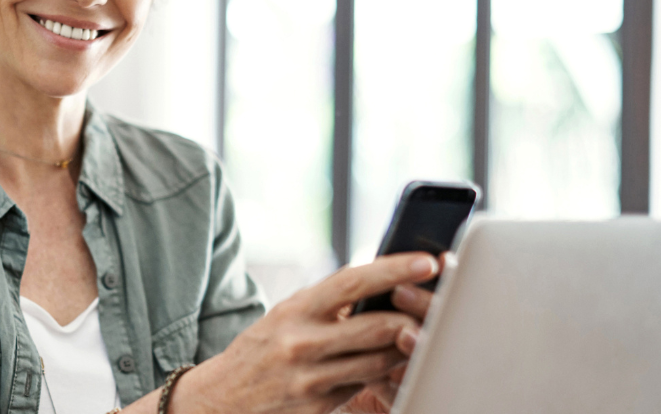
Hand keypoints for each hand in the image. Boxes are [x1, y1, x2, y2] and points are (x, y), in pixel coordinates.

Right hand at [170, 253, 439, 413]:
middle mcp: (302, 342)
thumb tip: (383, 286)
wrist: (220, 400)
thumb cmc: (262, 350)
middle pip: (377, 327)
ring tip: (421, 334)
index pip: (352, 282)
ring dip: (406, 349)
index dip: (394, 270)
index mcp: (294, 309)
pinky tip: (396, 365)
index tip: (426, 262)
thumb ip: (327, 305)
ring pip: (380, 361)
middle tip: (440, 307)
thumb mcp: (285, 316)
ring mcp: (312, 379)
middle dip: (415, 317)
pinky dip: (386, 374)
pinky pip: (366, 386)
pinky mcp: (320, 407)